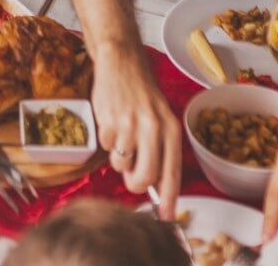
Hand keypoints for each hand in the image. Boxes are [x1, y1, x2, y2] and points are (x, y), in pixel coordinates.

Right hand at [91, 43, 181, 217]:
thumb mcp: (160, 117)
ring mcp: (129, 123)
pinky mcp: (108, 119)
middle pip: (145, 175)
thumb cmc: (142, 93)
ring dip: (119, 159)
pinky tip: (112, 123)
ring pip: (122, 164)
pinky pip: (106, 147)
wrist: (121, 60)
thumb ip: (160, 148)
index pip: (172, 171)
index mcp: (170, 128)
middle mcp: (153, 127)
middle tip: (131, 180)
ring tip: (122, 138)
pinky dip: (107, 142)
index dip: (168, 198)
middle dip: (136, 185)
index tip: (165, 217)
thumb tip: (153, 186)